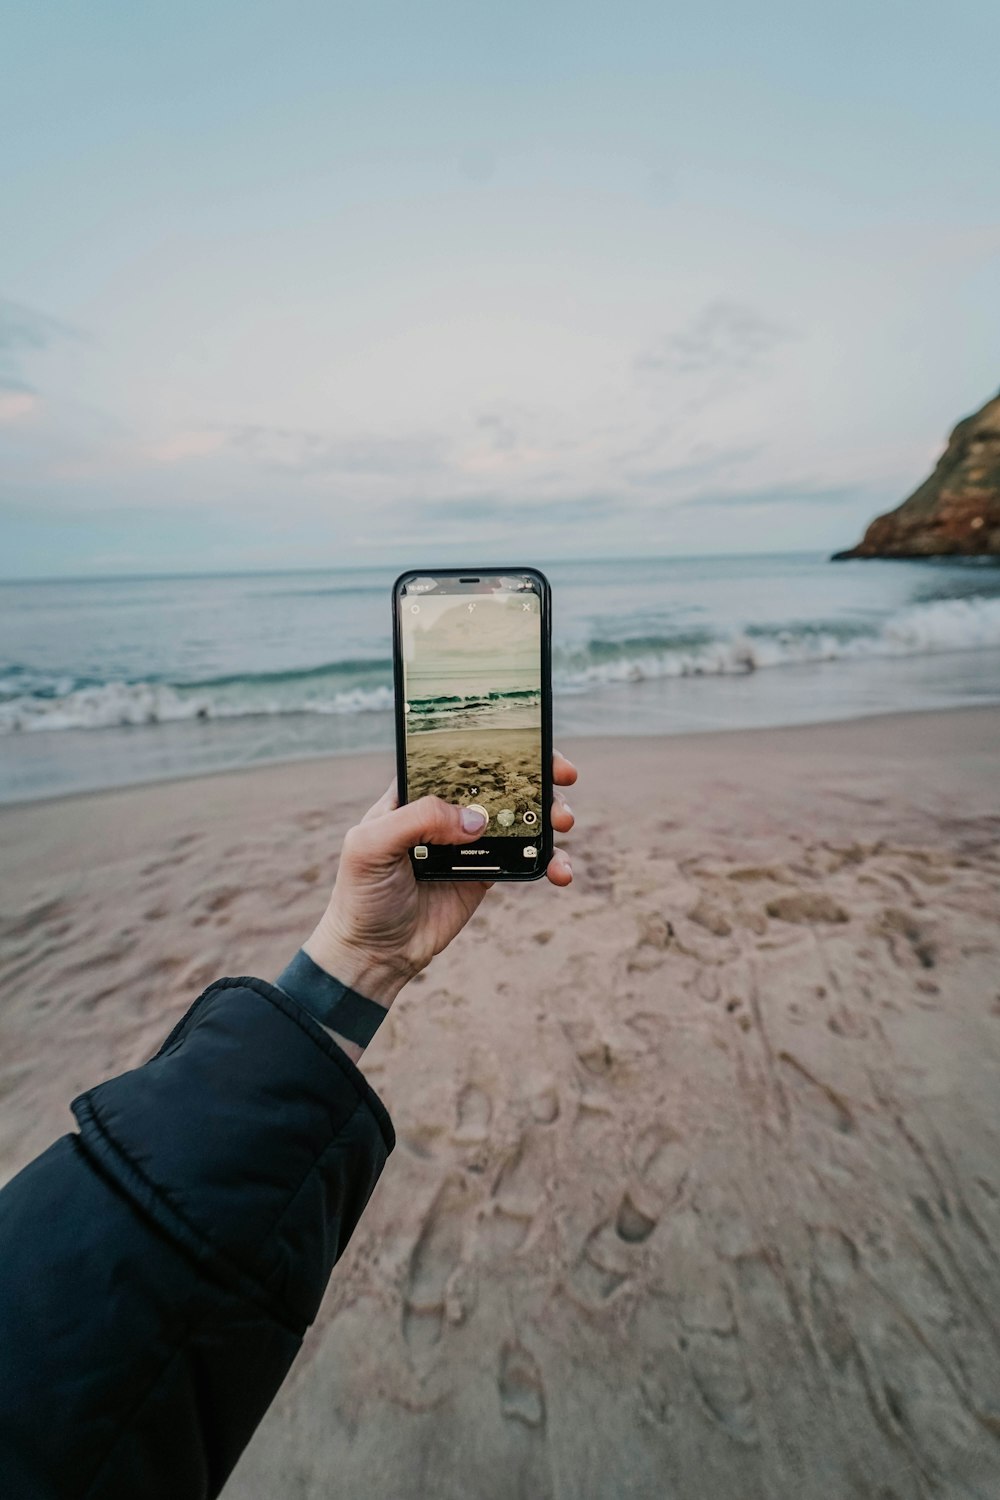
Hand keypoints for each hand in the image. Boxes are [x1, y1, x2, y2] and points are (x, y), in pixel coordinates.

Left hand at [302, 751, 576, 1016]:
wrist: (374, 954)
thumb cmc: (361, 893)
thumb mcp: (371, 845)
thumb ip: (419, 821)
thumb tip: (477, 821)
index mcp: (416, 792)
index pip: (460, 754)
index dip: (497, 744)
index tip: (532, 742)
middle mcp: (446, 811)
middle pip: (501, 779)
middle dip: (538, 773)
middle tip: (564, 776)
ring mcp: (470, 842)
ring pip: (521, 816)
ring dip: (550, 814)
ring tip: (562, 824)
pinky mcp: (487, 873)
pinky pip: (527, 859)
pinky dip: (550, 860)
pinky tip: (560, 870)